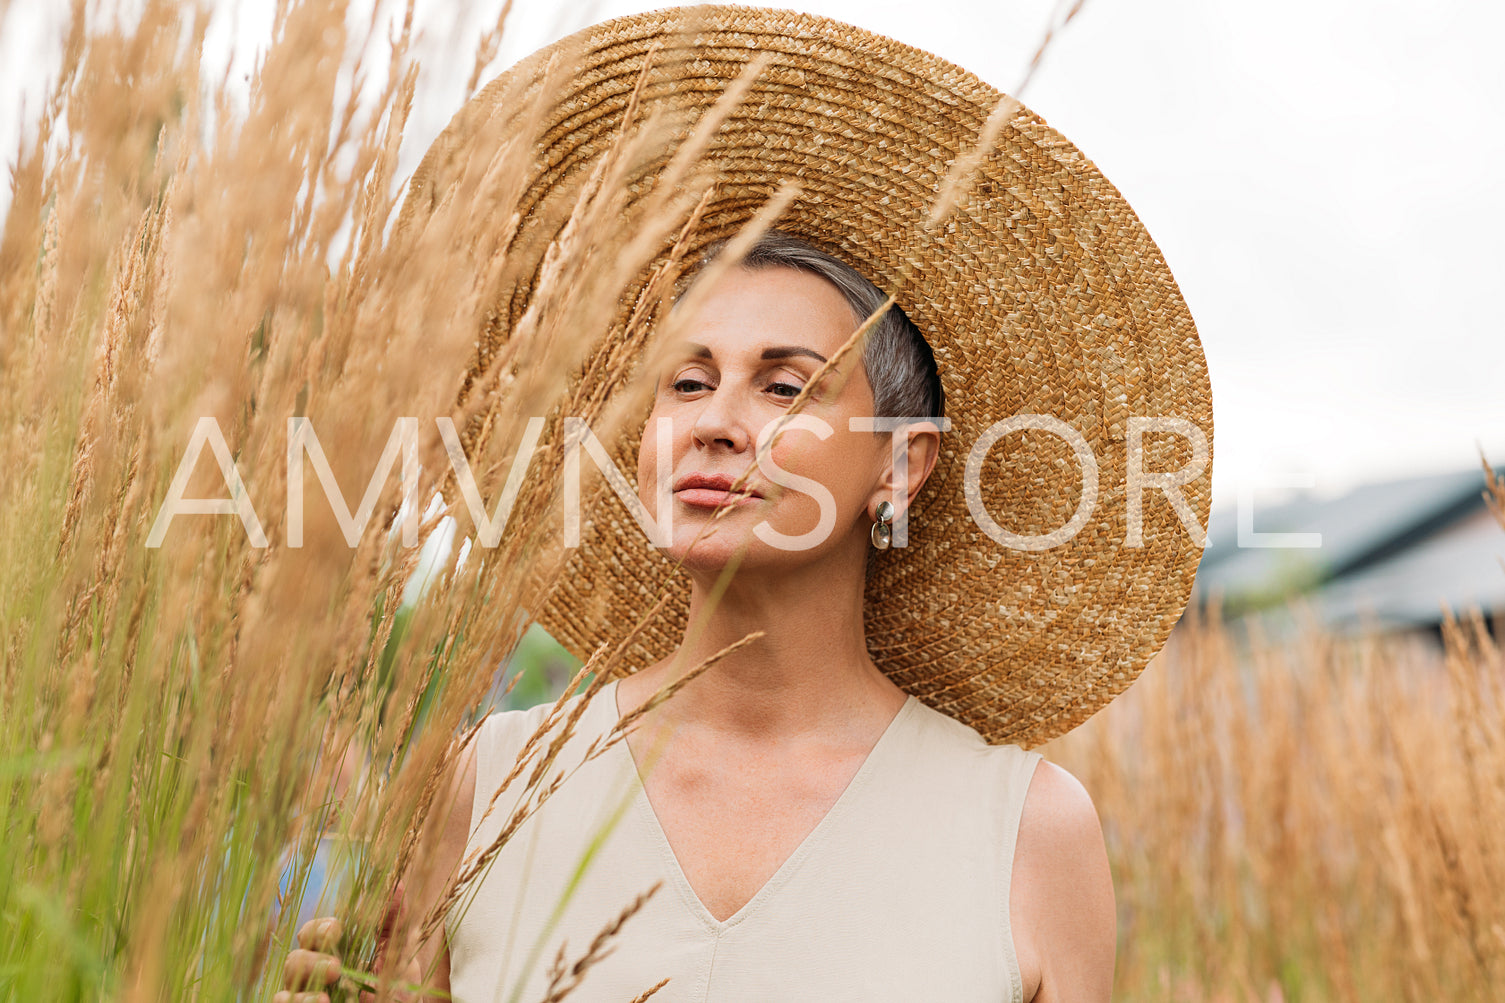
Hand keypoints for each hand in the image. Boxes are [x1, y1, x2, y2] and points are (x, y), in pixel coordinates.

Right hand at [275, 884, 421, 1001]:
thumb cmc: (397, 989)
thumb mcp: (400, 957)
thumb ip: (395, 924)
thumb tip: (397, 885)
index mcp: (335, 953)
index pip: (313, 933)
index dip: (319, 929)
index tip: (336, 931)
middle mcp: (316, 974)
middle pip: (295, 958)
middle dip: (311, 959)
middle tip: (336, 968)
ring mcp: (308, 996)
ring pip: (287, 985)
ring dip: (302, 987)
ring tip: (324, 998)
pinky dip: (297, 1002)